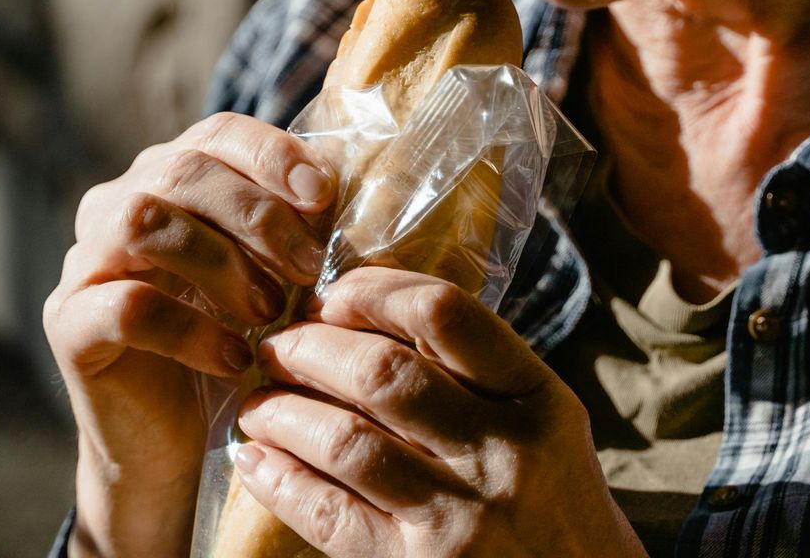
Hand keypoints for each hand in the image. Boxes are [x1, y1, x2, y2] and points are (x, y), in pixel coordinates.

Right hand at [42, 114, 337, 555]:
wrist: (168, 441)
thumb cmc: (229, 342)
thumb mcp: (274, 274)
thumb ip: (298, 222)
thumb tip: (343, 170)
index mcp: (165, 179)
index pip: (215, 133)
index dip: (270, 152)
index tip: (322, 194)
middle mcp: (114, 206)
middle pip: (179, 169)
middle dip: (256, 213)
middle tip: (309, 267)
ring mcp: (84, 262)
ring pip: (142, 222)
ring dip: (220, 262)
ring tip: (269, 311)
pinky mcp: (68, 323)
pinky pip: (126, 305)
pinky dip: (191, 329)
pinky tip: (234, 359)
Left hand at [230, 266, 647, 557]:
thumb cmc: (554, 510)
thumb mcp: (543, 431)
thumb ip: (479, 379)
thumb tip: (368, 318)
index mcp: (538, 399)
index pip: (446, 313)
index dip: (374, 291)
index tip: (332, 294)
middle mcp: (503, 452)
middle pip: (382, 373)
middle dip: (310, 348)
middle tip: (276, 345)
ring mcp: (462, 517)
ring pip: (346, 441)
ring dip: (283, 413)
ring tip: (257, 403)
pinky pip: (331, 515)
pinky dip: (281, 481)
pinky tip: (255, 462)